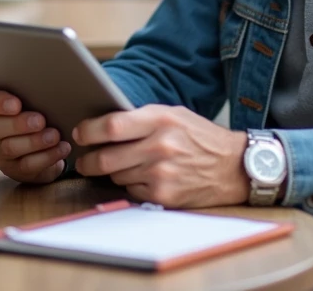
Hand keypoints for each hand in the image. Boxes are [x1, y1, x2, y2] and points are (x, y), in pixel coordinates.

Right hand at [0, 87, 71, 183]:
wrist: (41, 139)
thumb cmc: (32, 109)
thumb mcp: (28, 97)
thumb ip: (29, 90)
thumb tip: (48, 81)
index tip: (17, 104)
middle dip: (18, 124)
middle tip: (40, 120)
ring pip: (10, 148)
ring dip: (34, 142)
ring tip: (54, 136)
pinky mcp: (13, 169)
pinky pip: (27, 165)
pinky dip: (46, 157)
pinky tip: (61, 148)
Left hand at [73, 105, 247, 207]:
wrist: (233, 167)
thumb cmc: (199, 137)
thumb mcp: (174, 115)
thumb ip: (141, 118)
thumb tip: (100, 125)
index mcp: (161, 119)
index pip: (111, 126)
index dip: (88, 131)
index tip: (79, 133)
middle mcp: (160, 146)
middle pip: (106, 158)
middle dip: (87, 160)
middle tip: (83, 159)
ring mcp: (162, 174)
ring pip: (116, 176)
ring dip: (111, 173)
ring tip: (121, 165)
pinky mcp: (164, 196)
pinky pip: (131, 191)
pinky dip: (131, 186)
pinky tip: (143, 177)